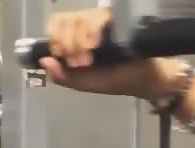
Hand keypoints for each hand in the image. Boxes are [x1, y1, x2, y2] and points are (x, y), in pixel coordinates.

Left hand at [39, 9, 173, 100]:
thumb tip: (43, 61)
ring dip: (76, 41)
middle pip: (63, 20)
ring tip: (87, 59)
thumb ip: (64, 77)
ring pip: (77, 18)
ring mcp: (103, 20)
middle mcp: (89, 26)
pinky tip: (93, 44)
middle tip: (79, 62)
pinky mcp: (117, 18)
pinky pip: (97, 16)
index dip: (54, 39)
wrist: (152, 80)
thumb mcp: (88, 84)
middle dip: (65, 43)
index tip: (64, 58)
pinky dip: (90, 30)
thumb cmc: (122, 80)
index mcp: (78, 38)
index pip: (56, 25)